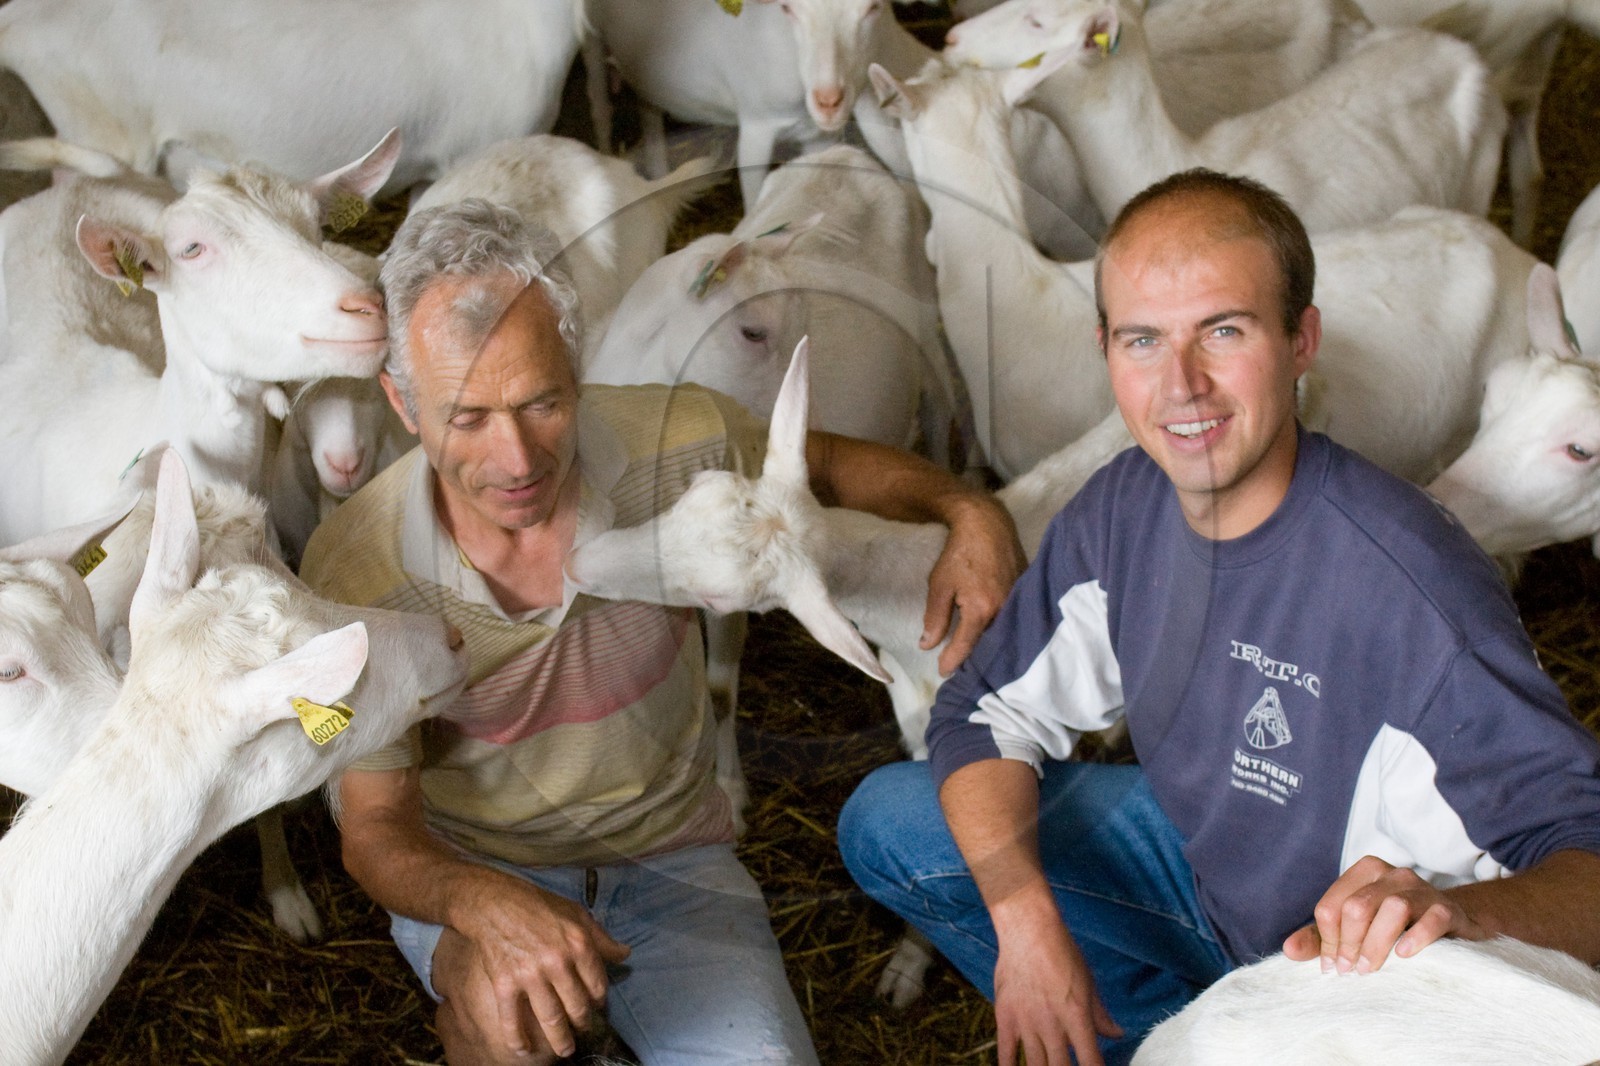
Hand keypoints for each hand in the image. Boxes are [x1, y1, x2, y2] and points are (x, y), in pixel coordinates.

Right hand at [451, 872, 631, 1057]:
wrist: (495, 903)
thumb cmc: (540, 907)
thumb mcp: (577, 915)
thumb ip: (601, 938)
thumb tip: (625, 954)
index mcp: (579, 944)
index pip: (597, 985)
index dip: (599, 1001)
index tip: (595, 1008)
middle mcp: (557, 962)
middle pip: (577, 1006)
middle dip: (582, 1025)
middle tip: (582, 1033)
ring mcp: (530, 975)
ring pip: (550, 1018)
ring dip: (560, 1040)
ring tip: (565, 1051)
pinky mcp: (505, 983)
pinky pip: (512, 1019)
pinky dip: (517, 1039)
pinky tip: (522, 1051)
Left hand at [922, 493, 1025, 674]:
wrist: (987, 523)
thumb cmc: (959, 552)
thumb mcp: (940, 585)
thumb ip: (935, 618)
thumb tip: (927, 644)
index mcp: (981, 609)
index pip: (966, 646)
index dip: (953, 661)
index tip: (943, 672)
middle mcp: (1004, 609)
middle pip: (989, 644)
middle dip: (975, 660)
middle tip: (961, 671)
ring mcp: (1018, 601)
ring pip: (1004, 633)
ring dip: (990, 646)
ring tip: (977, 658)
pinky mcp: (1026, 592)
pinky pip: (1014, 619)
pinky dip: (1003, 630)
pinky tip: (994, 636)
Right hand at [993, 914, 1121, 1065]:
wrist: (1028, 931)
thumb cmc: (1062, 952)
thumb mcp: (1088, 983)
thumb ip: (1100, 1014)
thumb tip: (1117, 1034)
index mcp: (1078, 1016)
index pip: (1090, 1061)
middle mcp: (1052, 1025)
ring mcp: (1027, 1023)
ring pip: (1035, 1065)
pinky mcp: (1005, 1018)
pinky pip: (1006, 1052)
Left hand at [1282, 855, 1483, 974]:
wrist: (1452, 921)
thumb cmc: (1394, 925)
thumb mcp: (1354, 928)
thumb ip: (1320, 938)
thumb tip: (1288, 950)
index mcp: (1363, 873)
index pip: (1331, 906)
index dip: (1327, 941)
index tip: (1332, 966)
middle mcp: (1390, 874)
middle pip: (1357, 907)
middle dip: (1348, 944)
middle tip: (1350, 972)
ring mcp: (1421, 889)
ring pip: (1392, 908)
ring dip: (1376, 943)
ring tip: (1369, 969)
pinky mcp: (1446, 909)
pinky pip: (1432, 918)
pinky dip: (1416, 937)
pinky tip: (1404, 955)